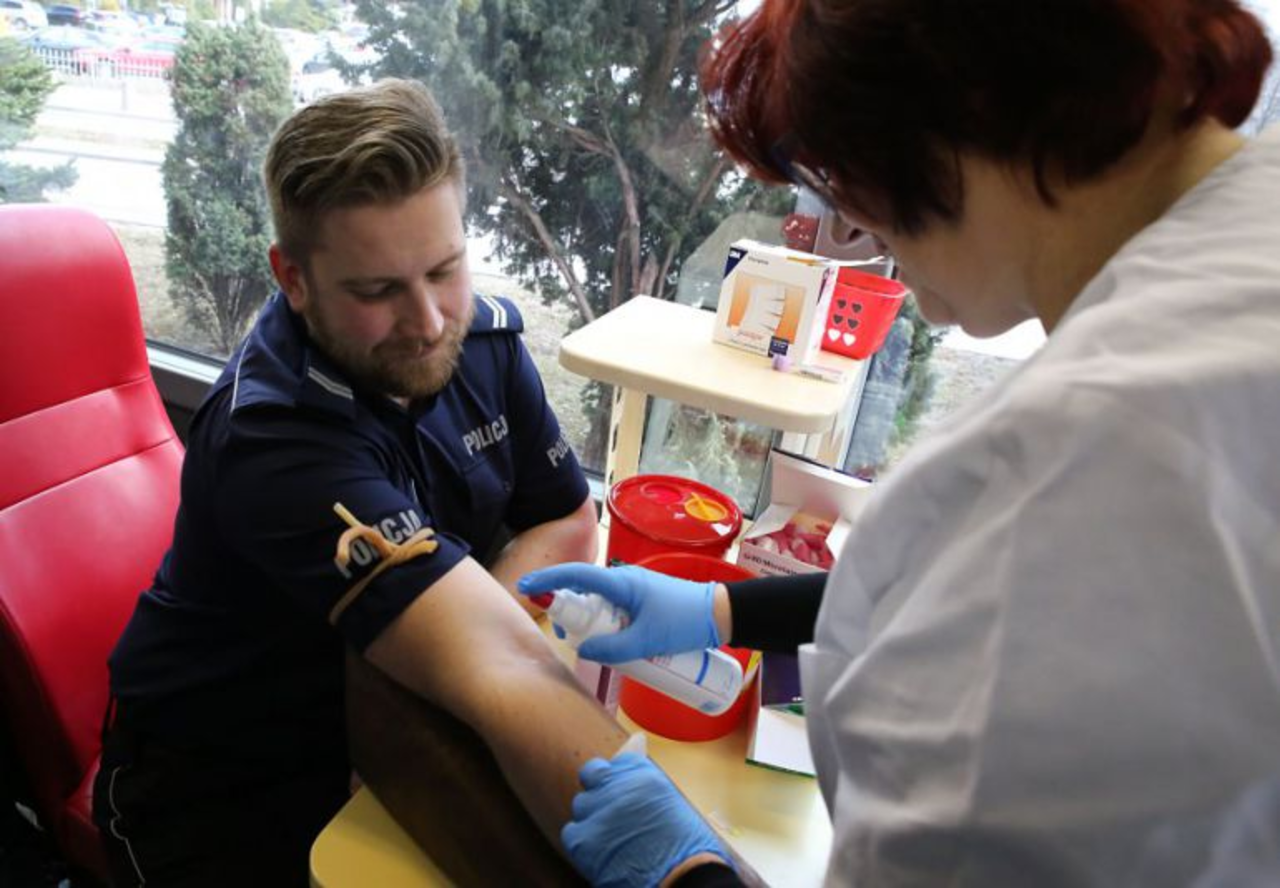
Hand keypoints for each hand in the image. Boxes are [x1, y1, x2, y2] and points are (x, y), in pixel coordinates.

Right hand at [518, 563, 717, 662]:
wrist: (720, 615)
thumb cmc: (685, 622)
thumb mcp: (647, 640)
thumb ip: (613, 648)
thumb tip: (583, 650)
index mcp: (621, 583)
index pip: (576, 575)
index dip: (548, 580)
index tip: (525, 588)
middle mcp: (623, 581)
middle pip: (583, 591)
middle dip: (569, 611)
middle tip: (567, 637)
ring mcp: (633, 589)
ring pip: (599, 603)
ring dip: (589, 621)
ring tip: (592, 646)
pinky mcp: (641, 600)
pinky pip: (613, 609)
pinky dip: (605, 623)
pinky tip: (611, 644)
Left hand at [562, 752, 731, 887]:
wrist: (681, 881)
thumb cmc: (687, 850)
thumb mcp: (673, 803)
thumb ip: (646, 783)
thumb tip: (635, 745)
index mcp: (644, 775)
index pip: (616, 761)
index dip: (616, 777)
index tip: (619, 787)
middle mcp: (618, 787)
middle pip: (592, 774)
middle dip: (598, 788)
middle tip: (609, 809)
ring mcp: (598, 811)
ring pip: (581, 804)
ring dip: (592, 817)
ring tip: (612, 838)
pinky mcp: (582, 838)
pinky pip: (571, 832)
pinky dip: (582, 843)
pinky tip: (601, 853)